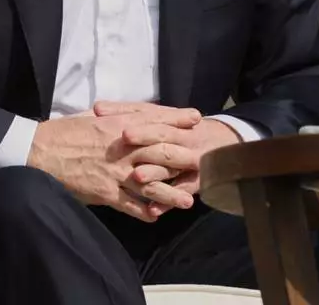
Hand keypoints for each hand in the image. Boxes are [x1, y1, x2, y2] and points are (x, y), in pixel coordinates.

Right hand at [26, 104, 200, 221]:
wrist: (40, 151)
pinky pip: (130, 204)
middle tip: (203, 161)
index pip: (155, 121)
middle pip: (160, 153)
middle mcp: (122, 148)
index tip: (196, 119)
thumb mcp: (93, 117)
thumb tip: (135, 117)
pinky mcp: (105, 192)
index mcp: (119, 125)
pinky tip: (156, 216)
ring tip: (189, 201)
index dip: (177, 120)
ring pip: (151, 184)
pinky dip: (144, 211)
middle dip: (184, 157)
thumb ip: (117, 117)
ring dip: (171, 193)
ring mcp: (115, 172)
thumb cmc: (65, 132)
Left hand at [118, 113, 242, 214]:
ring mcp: (189, 163)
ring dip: (154, 173)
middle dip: (145, 140)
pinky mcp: (194, 184)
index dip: (139, 123)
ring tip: (137, 177)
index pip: (155, 119)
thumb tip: (96, 108)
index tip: (121, 128)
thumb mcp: (158, 116)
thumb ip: (128, 112)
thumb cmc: (180, 128)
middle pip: (163, 139)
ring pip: (171, 168)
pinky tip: (152, 212)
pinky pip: (180, 193)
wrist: (222, 144)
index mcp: (172, 122)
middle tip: (124, 141)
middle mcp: (182, 141)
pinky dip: (166, 203)